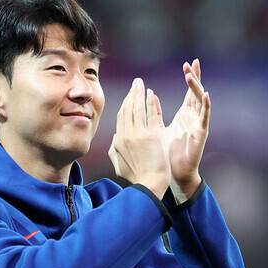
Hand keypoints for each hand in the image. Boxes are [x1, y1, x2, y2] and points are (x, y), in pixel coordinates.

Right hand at [109, 78, 169, 198]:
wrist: (149, 184)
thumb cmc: (136, 177)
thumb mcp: (118, 164)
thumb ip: (114, 149)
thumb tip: (115, 137)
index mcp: (118, 141)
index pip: (121, 116)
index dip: (126, 103)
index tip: (130, 95)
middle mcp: (126, 135)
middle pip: (128, 109)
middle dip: (132, 93)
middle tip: (136, 82)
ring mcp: (139, 134)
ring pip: (138, 108)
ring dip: (139, 93)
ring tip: (141, 84)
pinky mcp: (152, 135)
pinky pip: (151, 114)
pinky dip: (150, 102)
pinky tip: (151, 93)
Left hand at [163, 58, 209, 202]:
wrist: (173, 174)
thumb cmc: (166, 156)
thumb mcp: (156, 130)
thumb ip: (154, 115)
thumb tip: (150, 98)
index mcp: (184, 116)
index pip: (187, 92)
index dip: (189, 78)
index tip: (187, 63)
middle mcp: (193, 118)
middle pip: (195, 93)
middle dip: (195, 77)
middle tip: (193, 62)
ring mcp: (198, 125)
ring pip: (200, 101)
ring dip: (197, 87)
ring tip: (191, 74)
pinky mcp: (201, 134)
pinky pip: (205, 117)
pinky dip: (206, 106)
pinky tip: (206, 95)